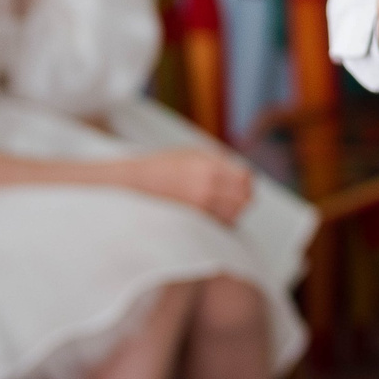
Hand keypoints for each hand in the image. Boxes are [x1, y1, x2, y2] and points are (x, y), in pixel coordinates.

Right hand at [126, 149, 252, 224]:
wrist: (132, 181)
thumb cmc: (164, 166)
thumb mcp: (194, 154)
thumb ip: (221, 162)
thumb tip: (245, 175)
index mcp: (211, 166)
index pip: (246, 178)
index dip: (246, 183)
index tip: (241, 185)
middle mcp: (207, 184)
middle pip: (244, 198)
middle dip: (242, 198)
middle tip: (233, 199)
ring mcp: (198, 203)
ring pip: (234, 214)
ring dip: (233, 212)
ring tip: (222, 208)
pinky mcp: (190, 218)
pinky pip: (218, 225)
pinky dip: (220, 223)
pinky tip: (212, 217)